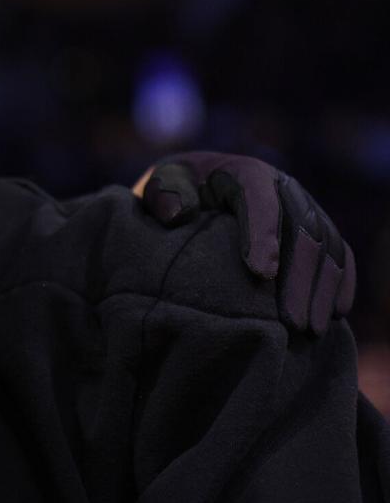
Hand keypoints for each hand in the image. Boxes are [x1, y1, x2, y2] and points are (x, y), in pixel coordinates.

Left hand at [139, 152, 354, 333]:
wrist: (193, 193)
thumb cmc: (175, 194)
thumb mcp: (161, 186)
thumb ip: (163, 194)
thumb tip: (178, 213)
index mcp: (243, 172)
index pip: (260, 199)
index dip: (263, 234)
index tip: (261, 274)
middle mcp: (283, 187)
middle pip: (303, 227)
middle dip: (300, 277)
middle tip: (291, 322)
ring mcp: (304, 208)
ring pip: (327, 245)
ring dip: (323, 289)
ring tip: (310, 330)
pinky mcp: (316, 229)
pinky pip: (340, 254)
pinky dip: (341, 283)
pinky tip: (335, 315)